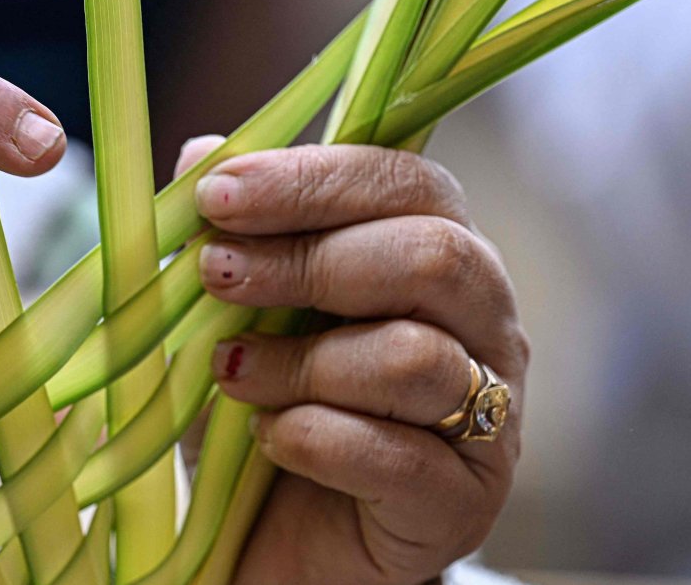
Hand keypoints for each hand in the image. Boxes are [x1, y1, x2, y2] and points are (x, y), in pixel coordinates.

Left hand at [181, 140, 526, 584]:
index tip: (216, 193)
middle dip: (308, 260)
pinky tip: (271, 438)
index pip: (406, 182)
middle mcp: (484, 326)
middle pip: (433, 257)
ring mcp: (489, 417)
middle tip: (215, 276)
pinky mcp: (465, 502)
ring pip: (416, 359)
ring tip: (232, 373)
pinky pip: (401, 457)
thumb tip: (201, 148)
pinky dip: (318, 440)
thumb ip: (226, 233)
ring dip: (302, 361)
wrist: (274, 543)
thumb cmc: (264, 405)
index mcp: (438, 254)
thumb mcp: (228, 312)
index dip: (311, 180)